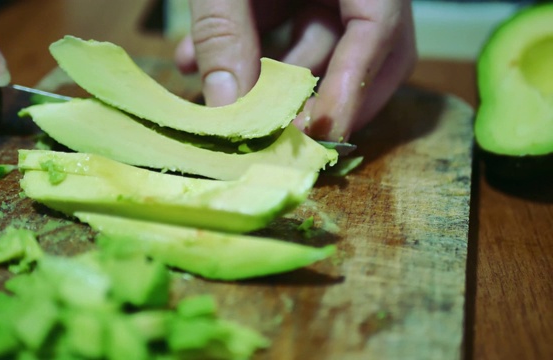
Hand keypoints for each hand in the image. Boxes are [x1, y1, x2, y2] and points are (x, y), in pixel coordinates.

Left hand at [175, 0, 416, 140]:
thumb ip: (225, 31)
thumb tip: (228, 109)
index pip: (379, 28)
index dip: (352, 85)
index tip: (319, 130)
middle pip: (370, 46)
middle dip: (321, 93)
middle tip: (284, 131)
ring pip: (320, 39)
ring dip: (269, 74)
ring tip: (220, 95)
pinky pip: (288, 20)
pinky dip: (248, 44)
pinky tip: (195, 58)